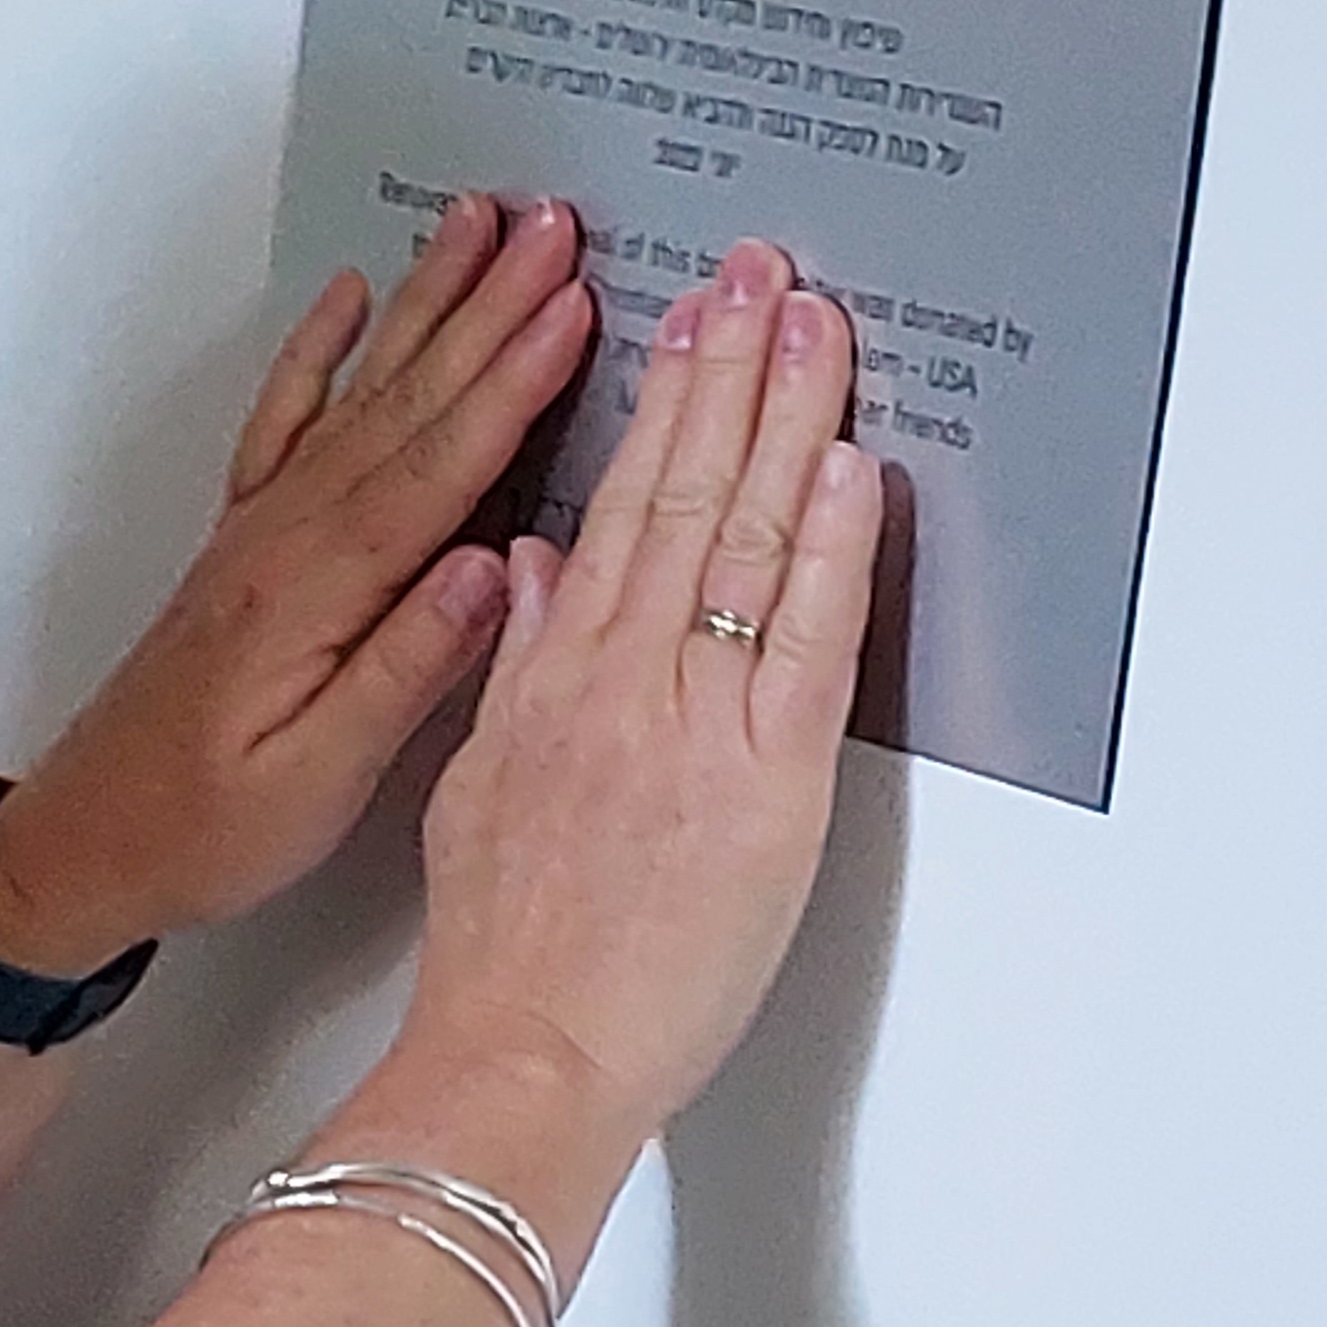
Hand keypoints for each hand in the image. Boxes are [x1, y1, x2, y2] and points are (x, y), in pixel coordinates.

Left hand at [0, 194, 596, 969]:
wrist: (85, 841)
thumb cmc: (203, 830)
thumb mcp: (317, 779)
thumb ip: (404, 671)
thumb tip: (490, 572)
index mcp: (314, 594)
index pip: (437, 468)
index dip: (514, 384)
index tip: (578, 305)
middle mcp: (284, 539)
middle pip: (407, 402)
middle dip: (490, 306)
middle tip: (556, 221)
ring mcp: (259, 531)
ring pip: (360, 393)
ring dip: (424, 304)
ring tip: (478, 220)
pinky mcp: (242, 543)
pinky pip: (286, 422)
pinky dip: (319, 352)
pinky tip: (349, 297)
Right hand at [383, 239, 880, 1139]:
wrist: (524, 1052)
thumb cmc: (504, 953)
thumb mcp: (476, 791)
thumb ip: (512, 670)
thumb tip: (534, 576)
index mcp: (552, 681)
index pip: (617, 507)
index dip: (665, 402)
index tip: (693, 322)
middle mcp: (620, 682)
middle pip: (682, 493)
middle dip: (730, 370)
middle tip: (767, 274)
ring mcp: (692, 725)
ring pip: (740, 538)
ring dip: (785, 418)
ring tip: (816, 322)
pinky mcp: (764, 784)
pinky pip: (801, 639)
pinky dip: (829, 545)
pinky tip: (849, 464)